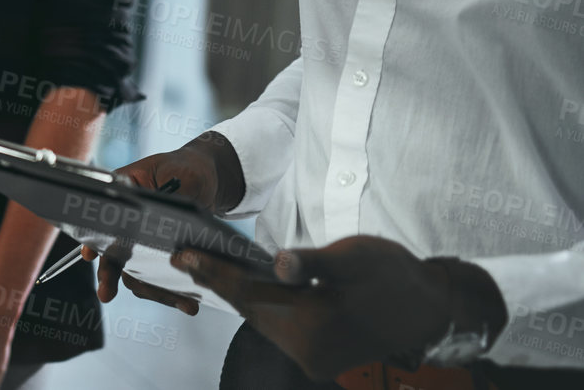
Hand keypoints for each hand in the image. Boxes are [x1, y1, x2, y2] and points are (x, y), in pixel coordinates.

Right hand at [90, 132, 244, 312]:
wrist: (207, 180)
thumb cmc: (188, 169)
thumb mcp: (182, 176)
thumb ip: (172, 196)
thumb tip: (164, 217)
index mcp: (123, 193)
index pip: (102, 217)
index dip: (94, 238)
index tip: (89, 255)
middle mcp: (127, 220)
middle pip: (113, 252)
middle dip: (108, 276)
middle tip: (105, 294)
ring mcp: (141, 240)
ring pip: (135, 272)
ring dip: (153, 291)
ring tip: (180, 304)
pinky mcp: (159, 254)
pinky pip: (156, 278)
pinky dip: (169, 292)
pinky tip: (187, 301)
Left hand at [170, 236, 481, 379]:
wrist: (430, 307)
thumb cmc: (393, 275)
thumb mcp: (355, 257)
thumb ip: (313, 262)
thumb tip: (280, 266)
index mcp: (316, 326)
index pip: (252, 295)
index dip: (215, 272)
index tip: (182, 255)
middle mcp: (309, 352)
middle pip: (252, 310)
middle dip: (219, 282)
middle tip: (184, 257)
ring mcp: (314, 359)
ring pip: (263, 320)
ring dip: (237, 294)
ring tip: (205, 267)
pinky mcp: (318, 357)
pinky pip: (277, 327)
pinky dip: (259, 306)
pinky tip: (243, 285)